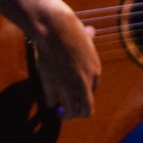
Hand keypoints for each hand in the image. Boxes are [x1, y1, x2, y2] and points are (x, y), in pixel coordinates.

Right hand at [0, 0, 100, 118]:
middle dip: (77, 113)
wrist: (55, 29)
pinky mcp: (53, 86)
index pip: (92, 92)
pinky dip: (50, 103)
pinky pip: (52, 103)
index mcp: (95, 71)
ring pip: (70, 112)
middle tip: (69, 111)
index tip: (74, 92)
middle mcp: (84, 83)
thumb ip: (88, 38)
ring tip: (59, 112)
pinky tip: (48, 99)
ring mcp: (69, 87)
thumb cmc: (68, 28)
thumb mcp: (83, 36)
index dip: (82, 93)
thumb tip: (91, 31)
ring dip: (64, 114)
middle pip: (86, 110)